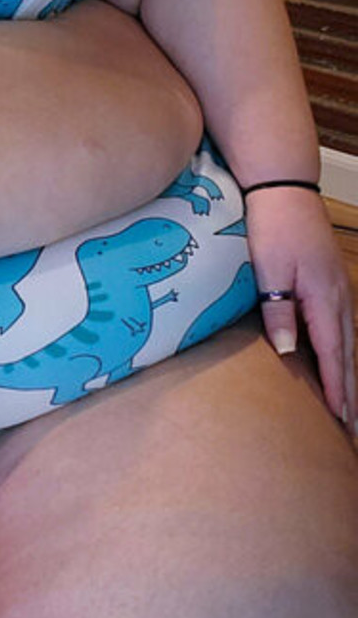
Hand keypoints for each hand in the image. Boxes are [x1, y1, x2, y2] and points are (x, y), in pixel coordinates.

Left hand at [244, 188, 356, 429]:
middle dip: (352, 395)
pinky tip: (341, 365)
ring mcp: (340, 289)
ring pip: (350, 343)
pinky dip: (345, 354)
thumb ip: (278, 311)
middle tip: (356, 431)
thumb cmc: (272, 227)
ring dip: (351, 377)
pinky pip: (344, 328)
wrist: (283, 186)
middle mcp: (340, 297)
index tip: (342, 421)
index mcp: (325, 298)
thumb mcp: (269, 270)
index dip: (337, 390)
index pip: (333, 355)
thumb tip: (287, 353)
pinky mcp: (332, 282)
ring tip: (352, 410)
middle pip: (349, 355)